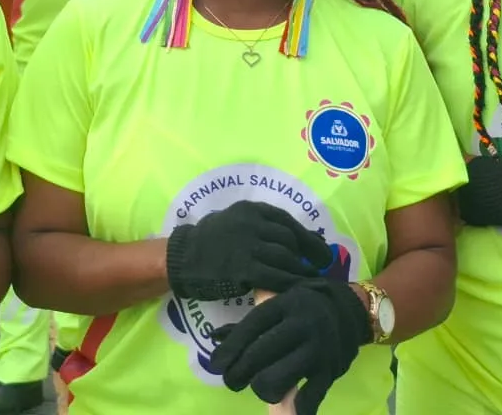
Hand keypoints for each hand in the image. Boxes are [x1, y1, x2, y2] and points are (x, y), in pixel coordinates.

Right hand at [166, 200, 332, 301]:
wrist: (181, 257)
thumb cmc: (208, 241)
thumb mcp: (235, 222)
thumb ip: (261, 227)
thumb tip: (297, 240)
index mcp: (251, 209)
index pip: (286, 221)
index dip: (307, 237)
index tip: (321, 251)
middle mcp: (252, 223)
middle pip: (290, 240)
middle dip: (307, 256)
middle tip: (319, 270)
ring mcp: (248, 245)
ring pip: (286, 258)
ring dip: (301, 272)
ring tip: (312, 283)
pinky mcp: (243, 267)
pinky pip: (275, 276)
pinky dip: (290, 284)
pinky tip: (297, 292)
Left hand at [210, 278, 370, 414]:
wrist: (351, 310)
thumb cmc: (304, 307)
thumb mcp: (278, 305)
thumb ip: (248, 324)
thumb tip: (214, 337)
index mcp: (284, 305)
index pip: (251, 327)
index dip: (230, 348)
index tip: (216, 365)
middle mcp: (300, 325)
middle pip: (259, 355)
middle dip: (239, 374)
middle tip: (233, 381)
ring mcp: (317, 349)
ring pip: (278, 380)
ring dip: (264, 389)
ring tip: (262, 387)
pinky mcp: (330, 370)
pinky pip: (309, 397)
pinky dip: (298, 409)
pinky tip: (293, 410)